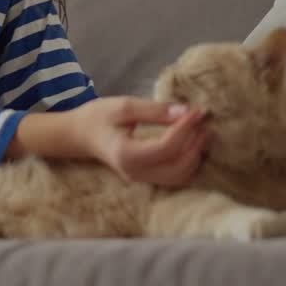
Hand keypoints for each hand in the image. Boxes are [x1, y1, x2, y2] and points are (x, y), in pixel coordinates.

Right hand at [70, 96, 210, 186]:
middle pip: (179, 167)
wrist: (81, 135)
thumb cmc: (99, 117)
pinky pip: (176, 176)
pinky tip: (193, 142)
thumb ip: (155, 110)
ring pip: (180, 176)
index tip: (198, 111)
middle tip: (204, 121)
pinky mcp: (147, 177)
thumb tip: (185, 111)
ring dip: (196, 154)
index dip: (187, 128)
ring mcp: (142, 178)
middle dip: (197, 144)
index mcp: (127, 155)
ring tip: (203, 130)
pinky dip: (189, 161)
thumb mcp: (124, 107)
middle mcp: (136, 172)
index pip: (167, 147)